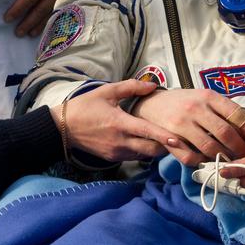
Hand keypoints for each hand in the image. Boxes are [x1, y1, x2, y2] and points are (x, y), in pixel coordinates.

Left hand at [6, 0, 95, 35]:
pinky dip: (55, 19)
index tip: (8, 18)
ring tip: (31, 34)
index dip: (18, 8)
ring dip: (40, 24)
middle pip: (39, 10)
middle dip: (28, 22)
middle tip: (18, 33)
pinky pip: (62, 9)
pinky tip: (51, 24)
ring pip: (51, 12)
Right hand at [57, 81, 173, 163]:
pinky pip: (135, 157)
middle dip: (167, 146)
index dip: (164, 137)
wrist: (62, 128)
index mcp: (119, 123)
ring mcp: (117, 152)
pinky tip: (149, 142)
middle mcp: (120, 141)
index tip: (179, 140)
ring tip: (169, 141)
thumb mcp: (106, 92)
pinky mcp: (113, 158)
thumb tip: (153, 85)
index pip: (147, 132)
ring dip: (157, 149)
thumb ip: (131, 87)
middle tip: (181, 139)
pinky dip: (145, 151)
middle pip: (151, 149)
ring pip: (145, 155)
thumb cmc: (85, 107)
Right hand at [134, 89, 244, 165]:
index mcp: (208, 96)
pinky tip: (207, 162)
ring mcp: (182, 124)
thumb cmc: (183, 103)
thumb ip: (223, 110)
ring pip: (210, 147)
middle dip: (240, 148)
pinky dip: (202, 162)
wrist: (150, 104)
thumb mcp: (204, 98)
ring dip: (223, 158)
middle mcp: (196, 108)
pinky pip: (191, 157)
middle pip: (226, 133)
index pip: (237, 114)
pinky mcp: (170, 138)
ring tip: (230, 161)